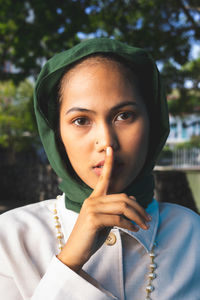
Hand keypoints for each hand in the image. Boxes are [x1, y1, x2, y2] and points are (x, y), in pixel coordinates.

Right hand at [57, 147, 150, 271]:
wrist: (76, 252)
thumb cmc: (91, 236)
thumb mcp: (105, 220)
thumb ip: (116, 208)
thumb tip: (132, 199)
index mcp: (94, 198)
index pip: (103, 178)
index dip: (108, 163)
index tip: (111, 149)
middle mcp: (92, 200)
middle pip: (123, 197)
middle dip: (139, 208)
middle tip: (148, 219)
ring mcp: (92, 209)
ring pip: (122, 207)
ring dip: (137, 217)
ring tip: (144, 226)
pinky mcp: (93, 219)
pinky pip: (117, 219)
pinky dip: (129, 225)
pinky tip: (133, 230)